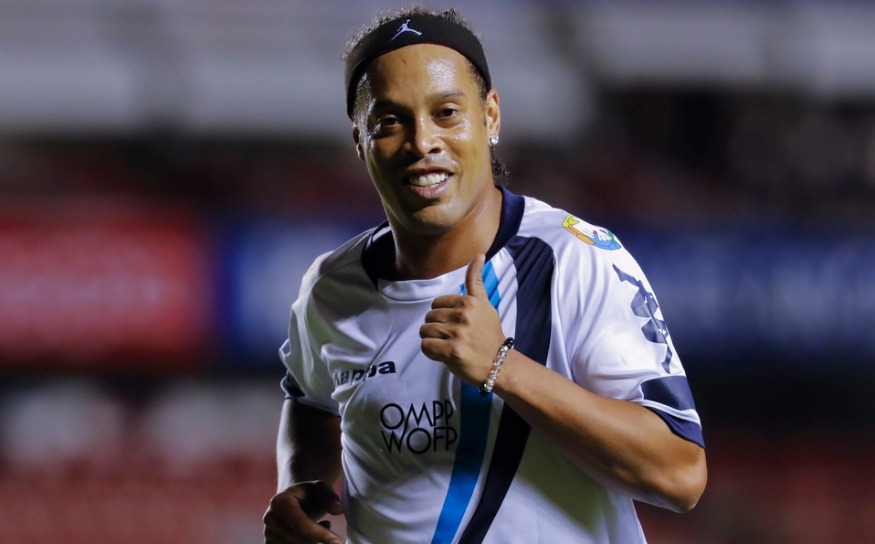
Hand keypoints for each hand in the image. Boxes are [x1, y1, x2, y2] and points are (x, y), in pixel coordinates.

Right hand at [263, 480, 343, 543]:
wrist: (294, 501)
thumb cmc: (309, 494)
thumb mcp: (321, 488)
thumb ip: (330, 498)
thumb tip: (339, 510)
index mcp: (279, 502)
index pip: (301, 525)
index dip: (321, 535)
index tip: (338, 542)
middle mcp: (270, 518)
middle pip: (299, 540)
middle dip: (319, 538)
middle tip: (328, 526)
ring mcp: (268, 533)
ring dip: (313, 542)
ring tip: (319, 527)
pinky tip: (310, 537)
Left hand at [420, 254, 505, 384]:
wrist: (499, 364)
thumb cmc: (489, 334)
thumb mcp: (485, 304)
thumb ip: (476, 281)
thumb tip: (478, 254)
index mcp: (469, 302)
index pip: (436, 304)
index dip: (442, 316)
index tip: (455, 325)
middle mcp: (463, 315)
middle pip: (429, 317)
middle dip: (436, 328)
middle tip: (452, 337)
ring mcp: (457, 334)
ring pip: (425, 331)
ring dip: (433, 341)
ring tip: (447, 345)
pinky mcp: (452, 352)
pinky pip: (426, 346)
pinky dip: (431, 352)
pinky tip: (443, 354)